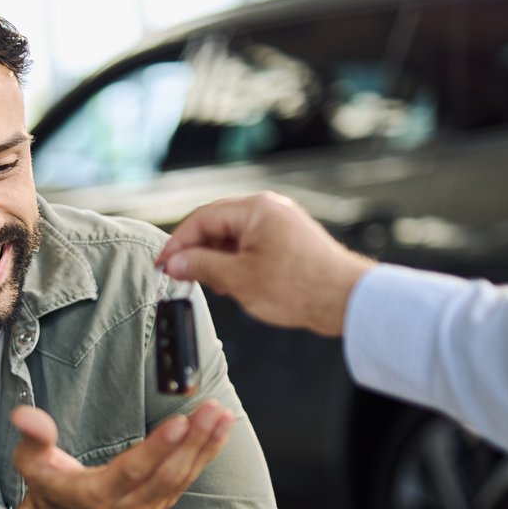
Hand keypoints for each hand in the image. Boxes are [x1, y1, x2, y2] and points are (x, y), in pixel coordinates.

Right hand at [0, 403, 233, 508]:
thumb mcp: (30, 463)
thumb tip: (25, 414)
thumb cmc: (47, 490)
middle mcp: (125, 505)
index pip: (132, 471)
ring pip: (181, 479)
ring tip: (224, 416)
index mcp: (95, 494)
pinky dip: (204, 456)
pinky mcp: (156, 503)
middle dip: (194, 442)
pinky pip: (185, 480)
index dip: (157, 448)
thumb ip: (33, 437)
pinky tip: (217, 433)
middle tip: (213, 410)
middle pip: (167, 475)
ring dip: (206, 448)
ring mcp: (144, 507)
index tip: (180, 422)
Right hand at [152, 192, 373, 337]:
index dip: (177, 243)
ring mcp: (281, 222)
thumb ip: (200, 266)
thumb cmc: (299, 287)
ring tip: (214, 286)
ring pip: (234, 237)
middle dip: (197, 253)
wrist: (346, 300)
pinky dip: (237, 262)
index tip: (162, 264)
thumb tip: (174, 263)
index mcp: (255, 208)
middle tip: (181, 277)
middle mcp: (268, 208)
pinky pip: (252, 244)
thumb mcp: (238, 279)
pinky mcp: (289, 239)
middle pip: (217, 225)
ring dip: (217, 260)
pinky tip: (234, 284)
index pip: (202, 219)